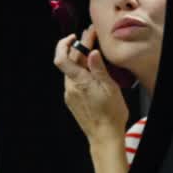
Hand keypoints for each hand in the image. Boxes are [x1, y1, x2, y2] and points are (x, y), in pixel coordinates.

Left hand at [53, 27, 128, 144]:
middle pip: (69, 62)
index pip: (62, 58)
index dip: (64, 44)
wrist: (104, 136)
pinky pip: (74, 80)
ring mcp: (70, 94)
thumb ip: (99, 69)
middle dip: (78, 47)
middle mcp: (70, 87)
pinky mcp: (72, 100)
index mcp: (79, 82)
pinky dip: (80, 70)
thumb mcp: (110, 88)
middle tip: (90, 36)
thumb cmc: (111, 115)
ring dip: (79, 58)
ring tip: (91, 49)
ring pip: (71, 71)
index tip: (77, 36)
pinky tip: (90, 69)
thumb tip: (92, 53)